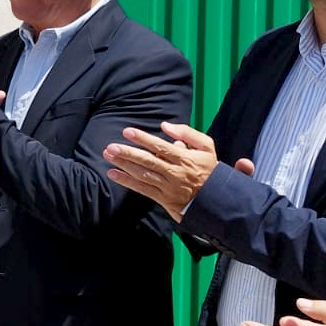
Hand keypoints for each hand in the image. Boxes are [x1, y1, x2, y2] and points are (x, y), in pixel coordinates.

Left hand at [101, 120, 222, 220]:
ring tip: (108, 156)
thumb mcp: (206, 147)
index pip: (160, 147)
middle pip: (148, 161)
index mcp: (185, 158)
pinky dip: (127, 182)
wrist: (217, 200)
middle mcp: (175, 173)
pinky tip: (113, 174)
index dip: (143, 139)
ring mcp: (168, 187)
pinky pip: (143, 189)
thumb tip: (165, 126)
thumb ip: (188, 134)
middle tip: (111, 147)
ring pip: (143, 175)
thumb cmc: (209, 169)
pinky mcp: (164, 199)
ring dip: (124, 165)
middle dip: (128, 153)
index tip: (127, 132)